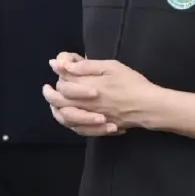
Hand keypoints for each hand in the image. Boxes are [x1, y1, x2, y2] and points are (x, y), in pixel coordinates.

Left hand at [44, 55, 159, 130]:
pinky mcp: (98, 128)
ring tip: (53, 104)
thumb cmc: (132, 83)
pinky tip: (68, 118)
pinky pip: (78, 130)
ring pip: (66, 118)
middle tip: (46, 88)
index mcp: (88, 86)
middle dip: (50, 94)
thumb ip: (85, 67)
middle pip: (60, 101)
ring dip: (56, 110)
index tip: (55, 66)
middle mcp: (86, 104)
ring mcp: (91, 118)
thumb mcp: (111, 67)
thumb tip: (62, 65)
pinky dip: (70, 124)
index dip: (59, 73)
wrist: (148, 106)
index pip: (64, 82)